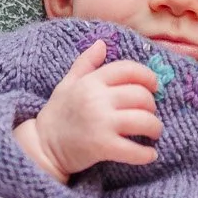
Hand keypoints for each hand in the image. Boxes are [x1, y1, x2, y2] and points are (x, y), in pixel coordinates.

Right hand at [14, 41, 162, 179]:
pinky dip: (147, 154)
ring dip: (155, 128)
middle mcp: (97, 99)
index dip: (148, 76)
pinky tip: (150, 154)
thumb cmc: (58, 114)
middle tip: (150, 114)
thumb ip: (86, 63)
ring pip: (144, 121)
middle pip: (141, 96)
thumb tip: (102, 43)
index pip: (129, 69)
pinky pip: (135, 150)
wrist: (42, 147)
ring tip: (153, 132)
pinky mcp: (102, 147)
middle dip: (152, 105)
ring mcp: (101, 123)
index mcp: (91, 81)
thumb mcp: (68, 83)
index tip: (154, 86)